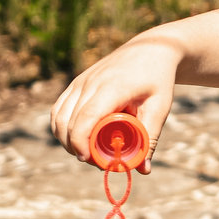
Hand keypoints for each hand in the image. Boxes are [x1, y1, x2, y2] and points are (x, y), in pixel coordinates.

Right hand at [49, 32, 182, 172]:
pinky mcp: (76, 83)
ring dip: (66, 139)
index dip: (81, 142)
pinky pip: (58, 108)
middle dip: (76, 147)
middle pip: (68, 122)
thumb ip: (150, 138)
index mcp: (111, 88)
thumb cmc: (157, 79)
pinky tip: (72, 139)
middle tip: (96, 162)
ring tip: (85, 152)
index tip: (88, 159)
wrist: (149, 49)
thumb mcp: (160, 107)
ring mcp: (80, 82)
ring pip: (58, 116)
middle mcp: (90, 83)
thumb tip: (143, 170)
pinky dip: (60, 126)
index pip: (86, 118)